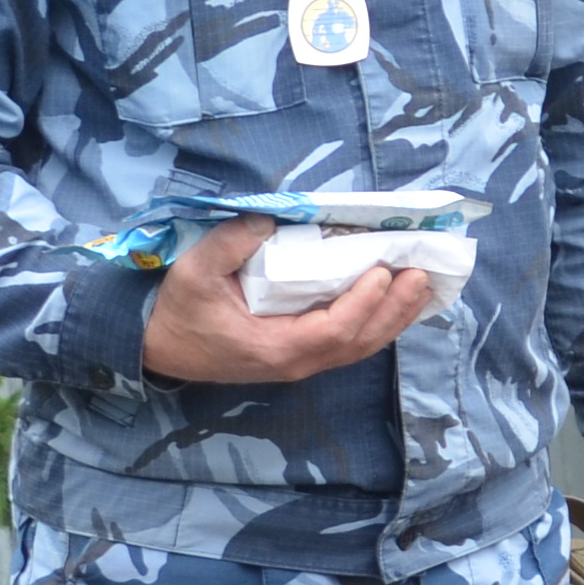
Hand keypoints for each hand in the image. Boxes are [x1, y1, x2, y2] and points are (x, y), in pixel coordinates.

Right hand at [140, 214, 432, 386]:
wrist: (160, 348)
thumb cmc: (178, 311)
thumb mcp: (194, 272)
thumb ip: (230, 244)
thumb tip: (269, 221)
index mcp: (275, 347)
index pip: (336, 329)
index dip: (365, 302)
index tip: (384, 271)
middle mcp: (296, 362)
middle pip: (361, 342)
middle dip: (395, 310)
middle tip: (422, 275)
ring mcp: (300, 363)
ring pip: (360, 346)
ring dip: (394, 318)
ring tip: (422, 287)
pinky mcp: (300, 355)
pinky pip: (349, 343)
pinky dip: (377, 323)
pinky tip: (396, 304)